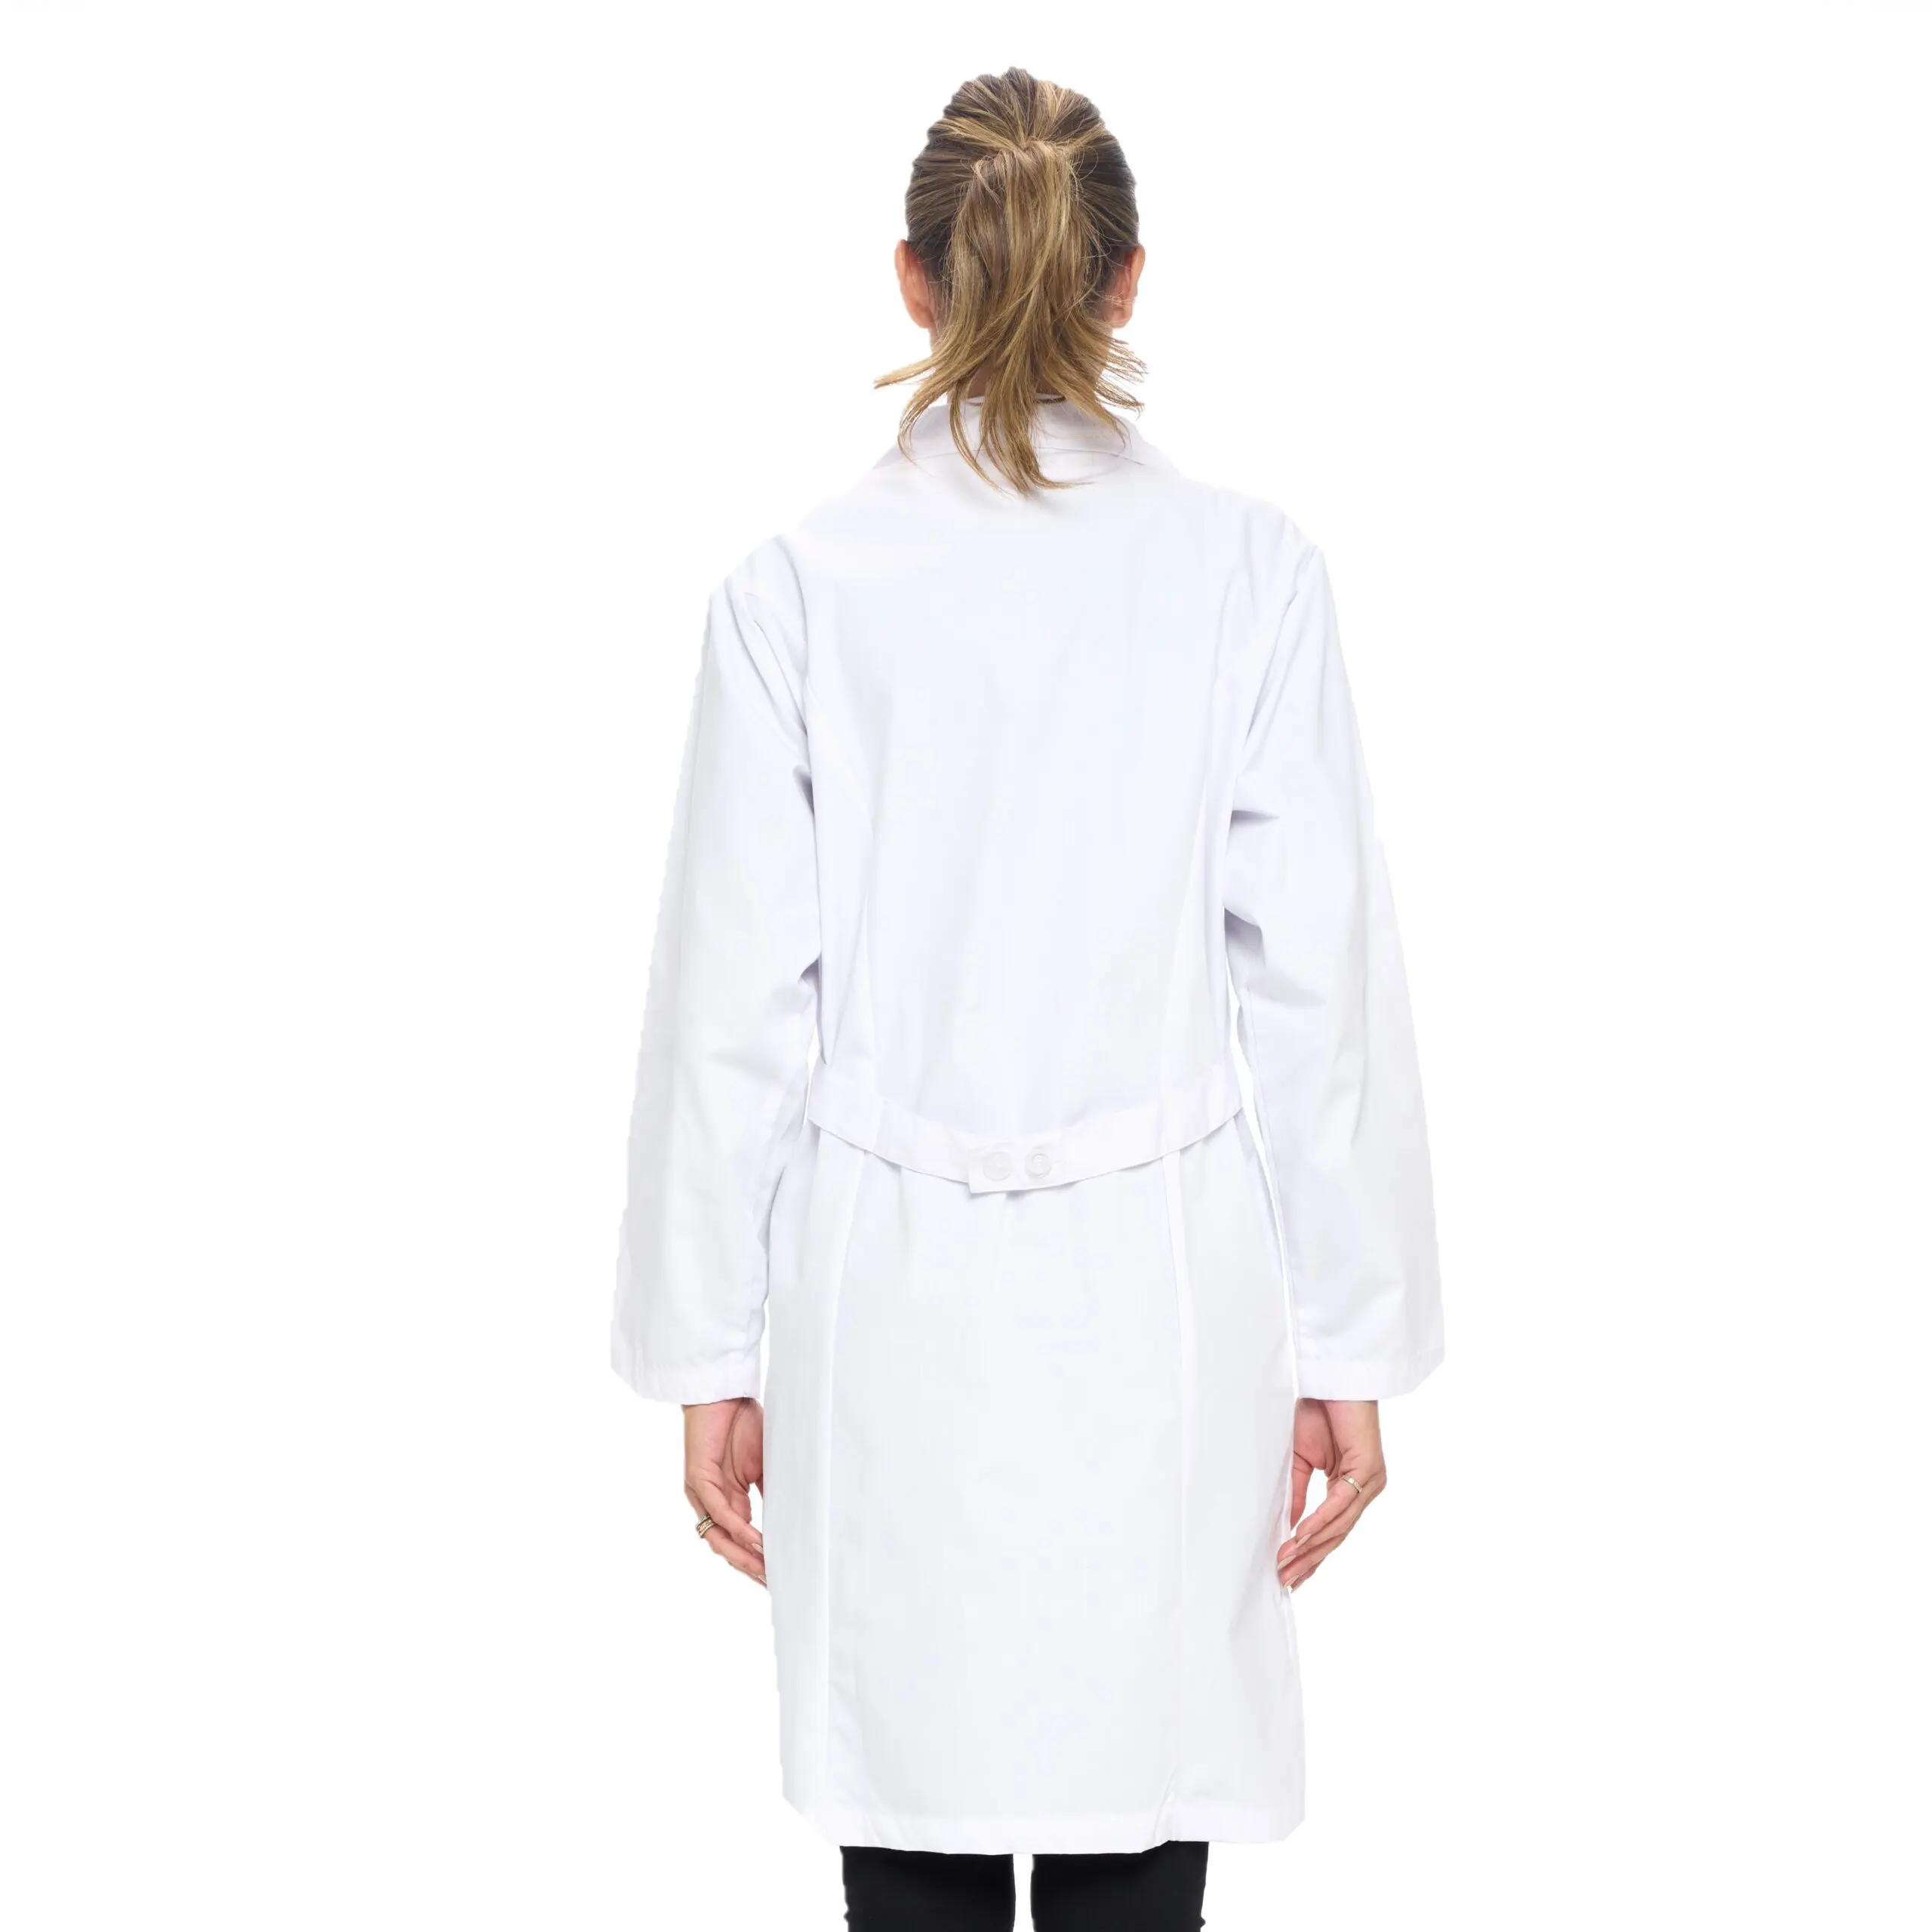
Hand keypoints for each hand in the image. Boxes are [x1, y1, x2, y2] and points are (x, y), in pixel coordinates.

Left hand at [684, 1397, 765, 1585]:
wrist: (724, 1393)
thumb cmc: (743, 1424)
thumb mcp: (765, 1465)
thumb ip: (772, 1493)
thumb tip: (794, 1520)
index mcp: (729, 1502)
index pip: (741, 1542)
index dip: (757, 1561)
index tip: (779, 1579)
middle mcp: (712, 1504)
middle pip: (728, 1547)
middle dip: (750, 1568)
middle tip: (774, 1586)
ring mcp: (703, 1494)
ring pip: (719, 1537)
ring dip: (742, 1556)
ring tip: (765, 1570)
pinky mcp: (698, 1480)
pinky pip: (719, 1513)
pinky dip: (737, 1529)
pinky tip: (756, 1540)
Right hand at [1277, 1398, 1385, 1590]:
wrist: (1331, 1380)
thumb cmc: (1317, 1413)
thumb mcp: (1301, 1460)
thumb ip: (1299, 1494)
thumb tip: (1291, 1527)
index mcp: (1352, 1487)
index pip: (1333, 1531)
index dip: (1311, 1555)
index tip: (1291, 1576)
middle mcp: (1367, 1489)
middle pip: (1337, 1536)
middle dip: (1309, 1560)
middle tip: (1286, 1581)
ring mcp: (1371, 1482)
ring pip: (1340, 1525)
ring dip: (1311, 1547)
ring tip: (1287, 1563)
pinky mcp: (1368, 1470)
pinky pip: (1340, 1504)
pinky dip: (1319, 1521)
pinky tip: (1301, 1536)